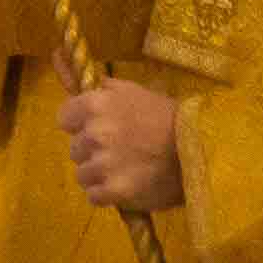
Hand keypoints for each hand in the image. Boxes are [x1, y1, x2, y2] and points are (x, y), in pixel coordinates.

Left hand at [59, 80, 184, 210]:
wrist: (198, 150)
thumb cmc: (165, 116)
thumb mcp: (133, 90)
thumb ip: (102, 88)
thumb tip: (70, 67)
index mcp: (95, 105)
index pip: (64, 118)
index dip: (79, 124)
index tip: (94, 129)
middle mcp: (94, 134)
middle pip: (75, 149)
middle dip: (91, 151)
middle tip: (116, 151)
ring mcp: (103, 164)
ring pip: (82, 174)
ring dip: (97, 175)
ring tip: (122, 170)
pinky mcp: (114, 191)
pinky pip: (94, 196)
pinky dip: (106, 194)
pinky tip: (123, 186)